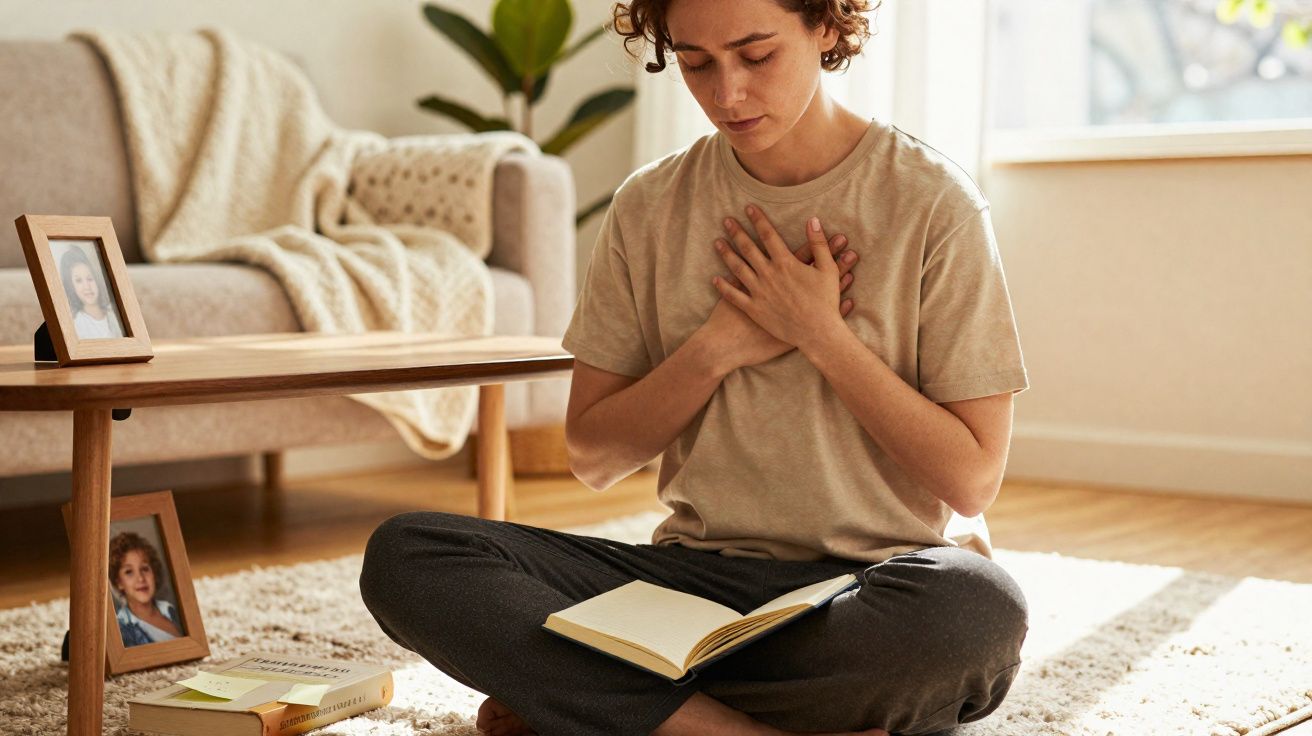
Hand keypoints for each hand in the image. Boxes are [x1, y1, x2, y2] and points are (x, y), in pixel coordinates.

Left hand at [713, 205, 845, 353]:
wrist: (817, 333)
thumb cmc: (826, 301)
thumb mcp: (828, 269)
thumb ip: (819, 244)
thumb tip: (812, 220)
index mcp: (785, 263)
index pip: (768, 235)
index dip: (758, 219)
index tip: (748, 208)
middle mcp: (768, 275)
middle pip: (748, 248)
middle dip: (736, 232)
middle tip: (726, 220)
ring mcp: (759, 292)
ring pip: (737, 269)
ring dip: (726, 254)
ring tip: (717, 242)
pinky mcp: (754, 310)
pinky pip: (734, 296)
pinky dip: (723, 287)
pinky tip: (715, 279)